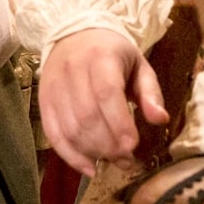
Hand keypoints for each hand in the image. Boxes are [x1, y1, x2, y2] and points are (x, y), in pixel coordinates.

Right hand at [38, 28, 167, 177]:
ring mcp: (54, 87)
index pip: (106, 93)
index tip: (132, 146)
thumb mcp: (139, 65)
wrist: (73, 35)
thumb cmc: (112, 53)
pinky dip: (70, 156)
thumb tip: (160, 120)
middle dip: (108, 144)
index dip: (119, 123)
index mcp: (100, 57)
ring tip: (112, 161)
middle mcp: (72, 71)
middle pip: (87, 116)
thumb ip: (151, 92)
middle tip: (127, 159)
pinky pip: (53, 134)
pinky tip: (89, 168)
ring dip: (92, 152)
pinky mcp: (43, 101)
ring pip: (70, 128)